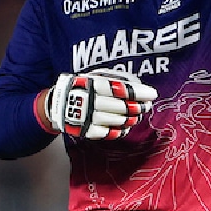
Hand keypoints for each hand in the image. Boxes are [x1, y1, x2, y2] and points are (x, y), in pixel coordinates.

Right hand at [41, 69, 156, 139]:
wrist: (58, 104)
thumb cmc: (82, 87)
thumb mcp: (93, 77)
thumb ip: (113, 79)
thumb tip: (137, 83)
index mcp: (93, 85)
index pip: (121, 90)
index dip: (139, 93)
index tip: (152, 94)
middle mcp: (91, 102)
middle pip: (122, 107)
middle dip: (138, 107)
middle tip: (147, 106)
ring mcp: (89, 118)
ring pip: (118, 120)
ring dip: (132, 118)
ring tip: (138, 115)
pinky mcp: (87, 131)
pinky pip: (109, 133)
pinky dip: (120, 130)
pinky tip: (126, 126)